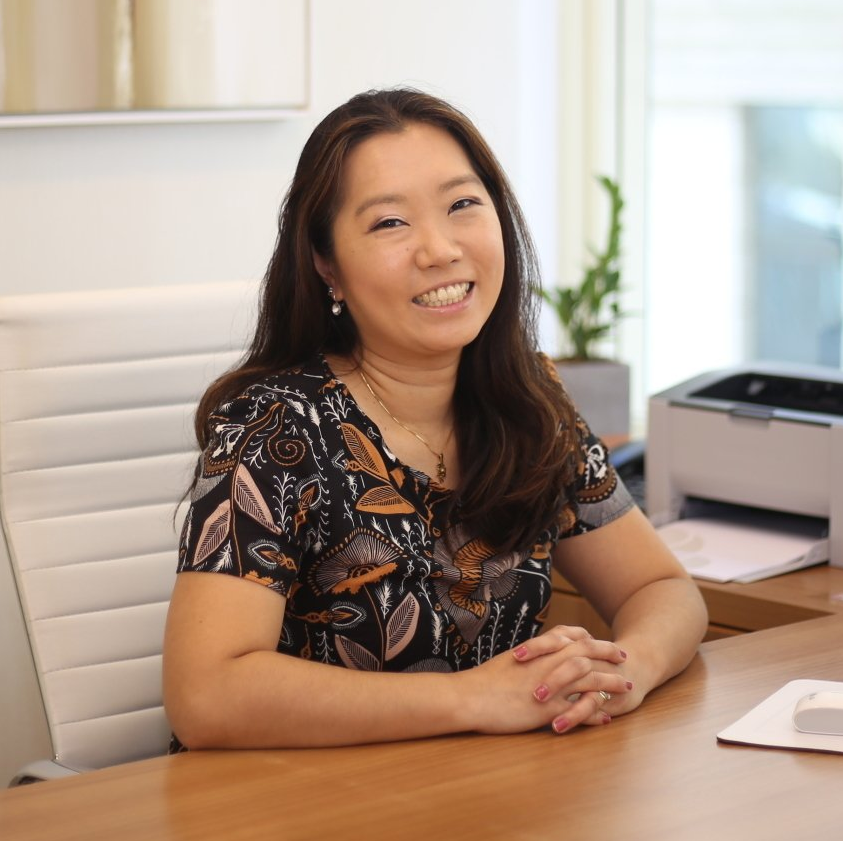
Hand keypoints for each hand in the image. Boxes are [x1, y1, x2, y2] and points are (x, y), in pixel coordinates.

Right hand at [458, 625, 631, 735]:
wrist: (471, 697)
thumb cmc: (485, 681)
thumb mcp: (512, 662)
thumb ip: (531, 658)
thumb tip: (539, 656)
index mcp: (540, 650)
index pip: (574, 638)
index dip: (593, 640)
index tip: (605, 642)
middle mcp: (549, 663)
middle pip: (589, 654)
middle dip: (609, 655)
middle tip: (624, 658)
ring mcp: (551, 685)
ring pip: (591, 680)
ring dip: (611, 683)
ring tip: (627, 688)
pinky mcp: (549, 708)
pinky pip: (580, 709)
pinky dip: (597, 713)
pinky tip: (607, 718)